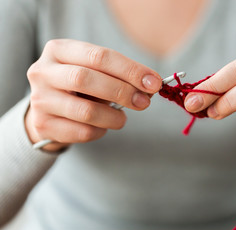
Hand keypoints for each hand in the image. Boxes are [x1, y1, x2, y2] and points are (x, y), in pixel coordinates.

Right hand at [26, 39, 161, 151]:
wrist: (49, 111)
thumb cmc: (80, 87)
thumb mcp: (96, 73)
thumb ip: (119, 76)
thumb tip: (151, 85)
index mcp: (59, 50)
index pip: (100, 56)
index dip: (130, 70)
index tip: (154, 83)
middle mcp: (43, 72)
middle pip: (87, 79)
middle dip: (122, 91)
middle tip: (144, 102)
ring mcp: (39, 100)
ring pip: (85, 110)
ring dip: (114, 117)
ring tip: (122, 119)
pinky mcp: (43, 125)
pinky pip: (82, 132)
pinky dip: (100, 131)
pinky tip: (103, 127)